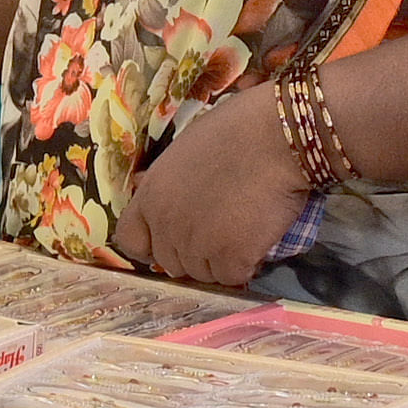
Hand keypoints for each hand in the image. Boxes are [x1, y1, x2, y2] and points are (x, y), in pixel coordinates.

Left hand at [120, 90, 309, 292]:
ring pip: (203, 273)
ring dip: (221, 260)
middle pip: (170, 262)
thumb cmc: (236, 130)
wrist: (277, 137)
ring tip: (243, 231)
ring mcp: (197, 245)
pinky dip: (247, 265)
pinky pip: (233, 277)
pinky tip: (258, 240)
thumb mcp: (184, 149)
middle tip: (221, 231)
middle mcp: (166, 225)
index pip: (130, 240)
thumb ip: (168, 182)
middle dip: (193, 253)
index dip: (150, 245)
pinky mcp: (231, 259)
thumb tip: (158, 192)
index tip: (170, 241)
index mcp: (151, 195)